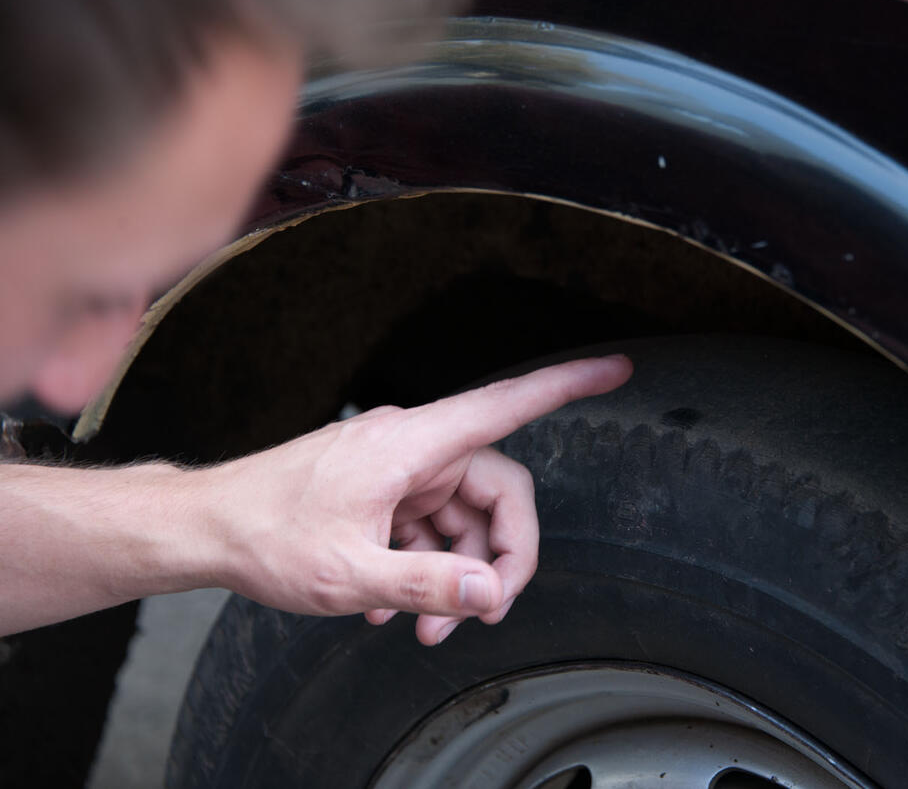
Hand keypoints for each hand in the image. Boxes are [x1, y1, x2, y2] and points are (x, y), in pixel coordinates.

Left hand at [200, 355, 631, 644]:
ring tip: (424, 626)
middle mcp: (413, 448)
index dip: (568, 385)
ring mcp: (399, 470)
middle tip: (483, 613)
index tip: (615, 369)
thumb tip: (490, 593)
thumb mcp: (348, 574)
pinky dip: (425, 568)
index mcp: (412, 444)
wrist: (205, 529)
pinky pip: (431, 528)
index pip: (507, 404)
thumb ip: (427, 584)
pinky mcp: (384, 492)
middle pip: (498, 492)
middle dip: (498, 559)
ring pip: (464, 519)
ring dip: (454, 577)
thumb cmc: (263, 535)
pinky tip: (394, 607)